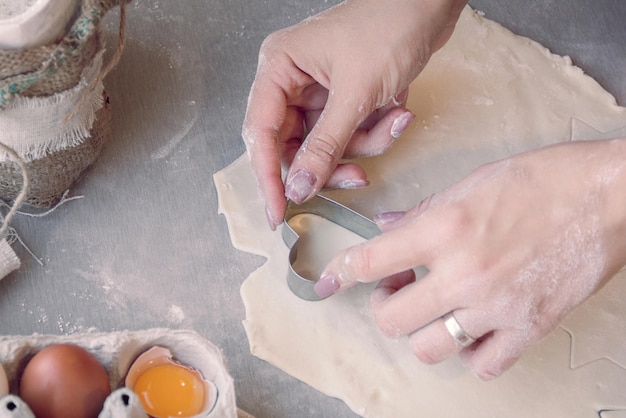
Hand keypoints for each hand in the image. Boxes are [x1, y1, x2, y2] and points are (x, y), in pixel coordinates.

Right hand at [242, 0, 466, 228]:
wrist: (430, 5)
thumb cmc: (390, 26)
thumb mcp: (356, 93)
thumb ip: (324, 146)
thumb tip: (299, 187)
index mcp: (279, 67)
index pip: (261, 134)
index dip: (268, 178)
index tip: (276, 212)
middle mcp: (292, 81)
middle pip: (294, 145)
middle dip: (331, 163)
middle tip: (354, 177)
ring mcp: (318, 91)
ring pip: (327, 145)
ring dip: (363, 144)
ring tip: (393, 122)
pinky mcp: (343, 98)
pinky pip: (350, 134)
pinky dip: (376, 132)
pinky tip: (399, 112)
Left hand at [316, 139, 625, 378]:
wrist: (608, 197)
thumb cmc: (543, 180)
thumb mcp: (471, 182)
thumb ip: (422, 212)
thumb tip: (387, 229)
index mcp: (444, 229)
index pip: (371, 262)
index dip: (341, 272)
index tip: (330, 280)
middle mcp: (464, 273)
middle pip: (391, 318)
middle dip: (383, 305)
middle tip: (395, 289)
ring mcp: (495, 307)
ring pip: (429, 348)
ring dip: (420, 332)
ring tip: (432, 310)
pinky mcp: (528, 328)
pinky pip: (481, 364)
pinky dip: (468, 352)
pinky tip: (471, 330)